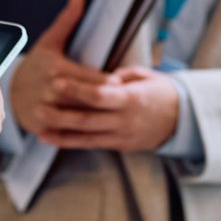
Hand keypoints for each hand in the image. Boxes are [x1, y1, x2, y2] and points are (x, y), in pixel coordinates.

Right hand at [8, 0, 109, 137]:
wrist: (9, 92)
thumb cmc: (36, 65)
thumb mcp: (49, 41)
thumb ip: (68, 20)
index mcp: (57, 68)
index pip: (95, 78)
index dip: (112, 82)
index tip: (122, 82)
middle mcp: (53, 90)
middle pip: (92, 99)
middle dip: (110, 100)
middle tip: (127, 99)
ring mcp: (49, 110)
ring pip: (85, 117)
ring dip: (100, 116)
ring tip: (116, 113)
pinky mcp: (46, 126)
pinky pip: (72, 131)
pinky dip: (86, 130)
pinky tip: (98, 126)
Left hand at [34, 64, 180, 151]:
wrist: (182, 119)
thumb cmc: (161, 92)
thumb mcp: (145, 75)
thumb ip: (121, 75)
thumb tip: (102, 76)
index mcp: (132, 99)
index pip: (100, 94)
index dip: (78, 89)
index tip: (58, 80)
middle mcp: (125, 120)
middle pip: (89, 118)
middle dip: (62, 113)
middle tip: (38, 105)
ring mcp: (121, 136)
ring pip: (86, 136)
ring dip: (61, 132)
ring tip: (39, 126)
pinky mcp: (118, 145)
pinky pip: (90, 144)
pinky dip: (70, 141)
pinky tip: (52, 138)